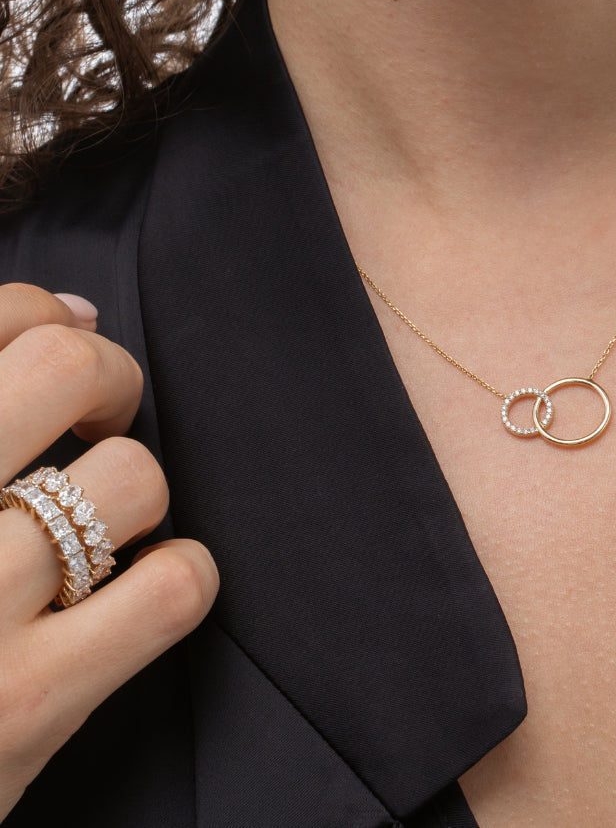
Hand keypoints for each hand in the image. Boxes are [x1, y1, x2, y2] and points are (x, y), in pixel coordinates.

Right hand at [0, 284, 217, 818]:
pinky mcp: (27, 705)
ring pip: (130, 477)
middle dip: (109, 375)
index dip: (45, 316)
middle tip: (100, 414)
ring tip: (101, 530)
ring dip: (136, 494)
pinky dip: (182, 577)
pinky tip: (141, 591)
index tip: (58, 343)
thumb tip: (78, 316)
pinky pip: (170, 590)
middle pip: (64, 367)